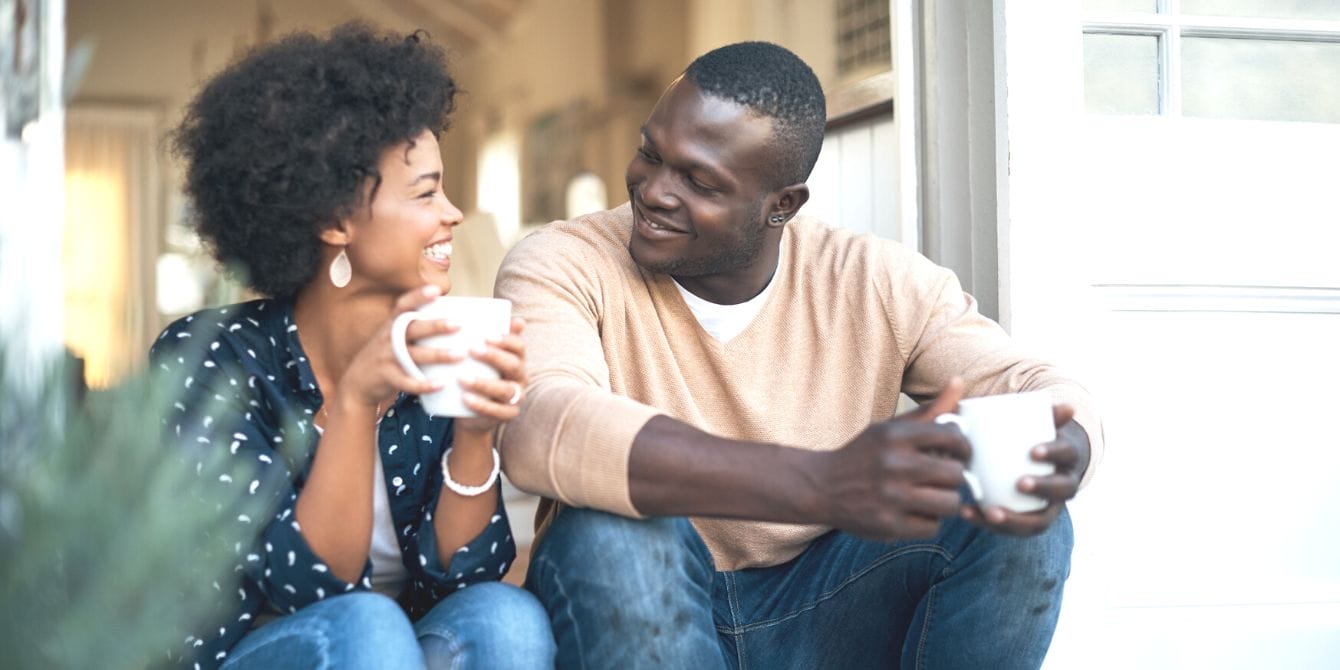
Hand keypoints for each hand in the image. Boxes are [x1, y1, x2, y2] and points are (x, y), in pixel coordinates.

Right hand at [331, 285, 456, 416]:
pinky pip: (405, 381)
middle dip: (435, 326)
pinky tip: (440, 384)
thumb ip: (414, 327)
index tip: (436, 290)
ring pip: (412, 355)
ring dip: (437, 355)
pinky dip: (423, 384)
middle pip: (412, 329)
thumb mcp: (393, 337)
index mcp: (391, 325)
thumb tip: (450, 317)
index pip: (403, 306)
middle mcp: (387, 338)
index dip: (418, 296)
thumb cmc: (387, 356)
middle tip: (458, 324)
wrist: (357, 382)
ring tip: (459, 355)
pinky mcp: (385, 377)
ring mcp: (385, 357)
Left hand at [454, 317, 527, 433]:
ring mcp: (516, 398)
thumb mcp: (478, 358)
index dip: (506, 340)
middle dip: (495, 357)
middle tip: (472, 350)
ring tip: (462, 378)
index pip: (518, 347)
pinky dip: (481, 405)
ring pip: (505, 390)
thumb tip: (485, 315)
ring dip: (484, 383)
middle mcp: (520, 378)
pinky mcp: (507, 415)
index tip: (486, 335)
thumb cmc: (475, 376)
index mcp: (516, 360)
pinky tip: (465, 398)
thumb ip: (482, 338)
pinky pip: (497, 411)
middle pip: (514, 366)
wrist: (470, 413)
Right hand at [819, 379, 970, 540]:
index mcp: (895, 436)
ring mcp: (890, 497)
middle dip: (955, 477)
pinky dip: (928, 521)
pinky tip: (915, 512)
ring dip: (946, 501)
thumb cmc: (864, 456)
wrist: (821, 487)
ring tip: (934, 496)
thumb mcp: (890, 429)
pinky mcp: (888, 525)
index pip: (953, 437)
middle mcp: (893, 465)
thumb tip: (959, 382)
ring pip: (949, 504)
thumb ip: (929, 411)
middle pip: (955, 474)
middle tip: (944, 478)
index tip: (958, 453)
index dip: (963, 447)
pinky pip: (932, 527)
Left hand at [960, 403, 1089, 535]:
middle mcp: (1064, 486)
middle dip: (1042, 488)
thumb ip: (1040, 411)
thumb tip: (1065, 405)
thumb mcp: (1038, 423)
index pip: (1066, 455)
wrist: (1040, 462)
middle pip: (1060, 491)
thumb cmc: (1033, 437)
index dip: (1053, 453)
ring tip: (989, 512)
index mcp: (1067, 458)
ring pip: (1038, 521)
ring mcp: (1048, 508)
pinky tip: (967, 512)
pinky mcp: (1027, 521)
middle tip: (1019, 483)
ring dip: (1014, 519)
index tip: (1033, 451)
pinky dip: (989, 523)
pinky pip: (1012, 530)